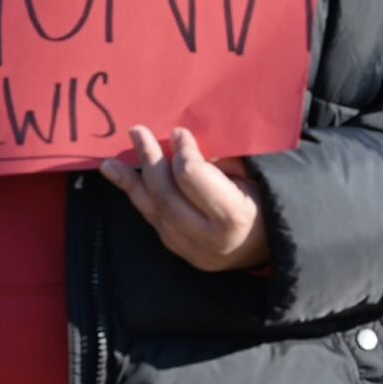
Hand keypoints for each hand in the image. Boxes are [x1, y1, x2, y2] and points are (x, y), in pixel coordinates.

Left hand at [98, 126, 271, 271]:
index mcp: (233, 215)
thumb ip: (221, 162)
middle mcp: (208, 238)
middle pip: (168, 195)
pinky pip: (153, 220)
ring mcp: (191, 249)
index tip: (179, 131)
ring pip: (154, 210)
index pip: (193, 179)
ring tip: (111, 162)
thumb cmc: (266, 200)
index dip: (183, 152)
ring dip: (132, 181)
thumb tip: (184, 144)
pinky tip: (120, 178)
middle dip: (151, 160)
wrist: (270, 246)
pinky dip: (137, 197)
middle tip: (137, 132)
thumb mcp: (254, 176)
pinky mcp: (180, 252)